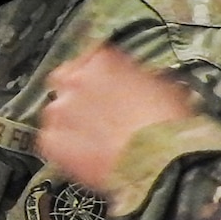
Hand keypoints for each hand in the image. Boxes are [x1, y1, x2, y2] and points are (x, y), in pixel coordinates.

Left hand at [39, 44, 198, 191]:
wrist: (159, 163)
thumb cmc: (170, 125)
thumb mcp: (165, 87)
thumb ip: (140, 78)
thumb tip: (138, 81)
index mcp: (103, 62)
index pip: (91, 56)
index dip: (99, 72)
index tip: (106, 83)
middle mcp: (74, 81)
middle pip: (64, 79)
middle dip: (76, 91)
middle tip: (95, 110)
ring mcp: (59, 111)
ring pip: (58, 111)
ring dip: (71, 120)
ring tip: (94, 139)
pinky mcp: (51, 141)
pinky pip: (52, 139)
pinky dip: (65, 146)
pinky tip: (86, 155)